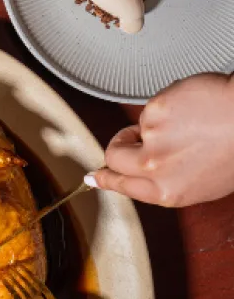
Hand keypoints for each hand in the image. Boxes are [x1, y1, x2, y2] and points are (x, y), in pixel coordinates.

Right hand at [91, 73, 233, 206]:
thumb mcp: (203, 182)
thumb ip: (166, 181)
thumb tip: (132, 177)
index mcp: (168, 192)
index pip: (122, 186)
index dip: (105, 178)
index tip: (94, 176)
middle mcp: (156, 169)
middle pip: (114, 156)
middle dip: (120, 145)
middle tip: (132, 138)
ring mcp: (152, 139)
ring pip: (138, 128)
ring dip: (156, 124)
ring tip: (191, 122)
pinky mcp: (154, 111)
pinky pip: (152, 109)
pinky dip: (169, 106)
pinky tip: (193, 109)